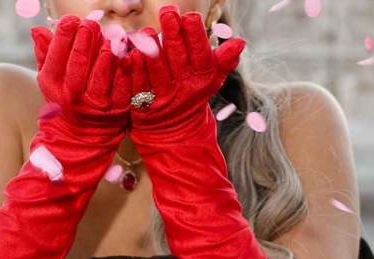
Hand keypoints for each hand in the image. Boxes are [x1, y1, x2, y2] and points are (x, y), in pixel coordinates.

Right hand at [30, 16, 132, 141]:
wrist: (81, 137)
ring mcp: (94, 105)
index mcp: (53, 84)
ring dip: (106, 53)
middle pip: (77, 63)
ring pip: (100, 76)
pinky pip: (121, 88)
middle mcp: (71, 95)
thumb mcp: (50, 78)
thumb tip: (37, 29)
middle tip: (91, 24)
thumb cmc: (65, 98)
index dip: (64, 35)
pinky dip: (125, 70)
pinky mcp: (116, 110)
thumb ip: (45, 53)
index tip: (71, 20)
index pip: (56, 56)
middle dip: (84, 40)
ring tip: (110, 36)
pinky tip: (127, 55)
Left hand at [128, 6, 244, 142]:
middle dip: (173, 33)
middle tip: (168, 12)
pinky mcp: (143, 104)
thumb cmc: (192, 93)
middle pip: (178, 58)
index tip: (190, 17)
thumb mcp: (212, 79)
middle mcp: (184, 87)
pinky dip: (137, 68)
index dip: (195, 35)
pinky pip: (139, 84)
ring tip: (147, 32)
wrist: (174, 131)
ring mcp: (163, 96)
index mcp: (202, 78)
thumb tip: (240, 43)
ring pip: (158, 70)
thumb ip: (225, 60)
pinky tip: (133, 52)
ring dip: (152, 49)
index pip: (201, 54)